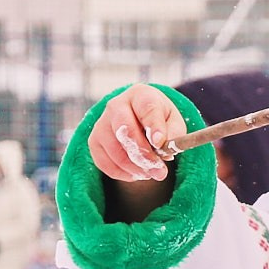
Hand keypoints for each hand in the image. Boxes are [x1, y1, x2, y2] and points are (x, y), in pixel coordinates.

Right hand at [86, 85, 184, 222]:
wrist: (138, 120)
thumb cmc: (159, 121)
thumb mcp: (174, 122)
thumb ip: (173, 133)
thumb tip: (164, 149)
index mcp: (141, 95)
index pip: (147, 108)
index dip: (153, 126)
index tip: (160, 143)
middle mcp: (117, 105)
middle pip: (125, 129)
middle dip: (142, 154)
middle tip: (159, 172)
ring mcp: (102, 123)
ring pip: (114, 149)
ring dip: (134, 167)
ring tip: (150, 173)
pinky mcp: (94, 141)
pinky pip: (104, 162)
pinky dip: (121, 173)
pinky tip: (136, 173)